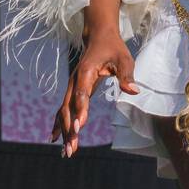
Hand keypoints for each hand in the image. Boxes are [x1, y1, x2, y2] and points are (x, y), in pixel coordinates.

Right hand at [53, 0, 139, 157]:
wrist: (99, 36)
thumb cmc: (114, 48)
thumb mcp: (124, 58)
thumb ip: (127, 75)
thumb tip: (133, 91)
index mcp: (86, 72)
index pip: (82, 94)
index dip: (80, 110)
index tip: (79, 127)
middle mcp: (75, 80)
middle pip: (68, 107)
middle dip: (69, 129)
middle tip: (71, 148)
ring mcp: (72, 86)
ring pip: (64, 111)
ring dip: (64, 131)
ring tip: (66, 151)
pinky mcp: (74, 90)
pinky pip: (64, 109)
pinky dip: (59, 123)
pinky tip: (55, 138)